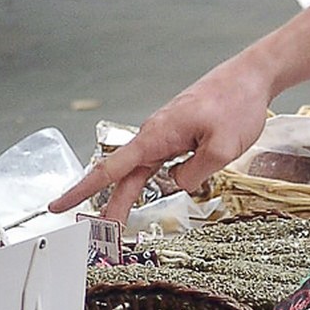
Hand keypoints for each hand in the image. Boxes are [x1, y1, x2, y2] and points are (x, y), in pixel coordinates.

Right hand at [49, 54, 272, 224]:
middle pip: (122, 176)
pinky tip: (156, 190)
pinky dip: (150, 180)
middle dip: (107, 205)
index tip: (59, 205)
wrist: (250, 78)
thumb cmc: (236, 105)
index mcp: (157, 136)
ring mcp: (165, 135)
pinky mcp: (178, 135)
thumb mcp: (222, 148)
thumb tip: (177, 185)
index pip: (111, 169)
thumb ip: (194, 174)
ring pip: (140, 171)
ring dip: (127, 196)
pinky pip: (158, 162)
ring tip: (118, 222)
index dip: (82, 189)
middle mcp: (155, 135)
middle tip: (96, 232)